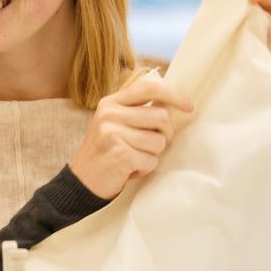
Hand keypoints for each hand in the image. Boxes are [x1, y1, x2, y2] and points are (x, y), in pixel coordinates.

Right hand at [69, 76, 193, 200]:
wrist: (82, 181)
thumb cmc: (105, 152)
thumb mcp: (115, 124)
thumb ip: (138, 112)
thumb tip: (172, 104)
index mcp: (111, 102)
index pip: (149, 88)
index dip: (173, 95)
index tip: (189, 107)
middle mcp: (110, 114)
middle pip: (161, 117)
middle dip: (166, 135)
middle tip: (152, 146)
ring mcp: (113, 133)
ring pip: (159, 141)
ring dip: (153, 155)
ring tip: (135, 159)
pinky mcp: (119, 154)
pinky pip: (152, 160)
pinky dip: (145, 169)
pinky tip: (130, 170)